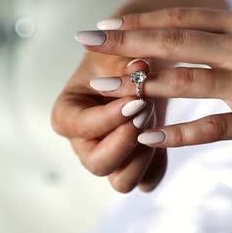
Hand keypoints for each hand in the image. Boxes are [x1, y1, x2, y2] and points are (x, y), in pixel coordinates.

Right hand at [51, 50, 166, 192]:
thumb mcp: (119, 50)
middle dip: (126, 140)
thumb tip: (139, 67)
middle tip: (147, 111)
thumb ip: (126, 59)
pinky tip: (164, 135)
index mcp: (67, 114)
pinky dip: (157, 164)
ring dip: (143, 155)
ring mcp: (109, 158)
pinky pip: (147, 181)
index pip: (80, 127)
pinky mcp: (135, 165)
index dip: (109, 116)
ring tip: (155, 120)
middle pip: (98, 165)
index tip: (137, 98)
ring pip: (122, 182)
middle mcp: (84, 143)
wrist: (142, 65)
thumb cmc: (121, 55)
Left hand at [75, 8, 231, 146]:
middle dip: (125, 42)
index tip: (108, 23)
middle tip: (86, 42)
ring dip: (138, 86)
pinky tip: (149, 137)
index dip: (142, 20)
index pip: (184, 18)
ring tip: (101, 88)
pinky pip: (213, 127)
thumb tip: (198, 36)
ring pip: (185, 81)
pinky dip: (178, 133)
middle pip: (174, 43)